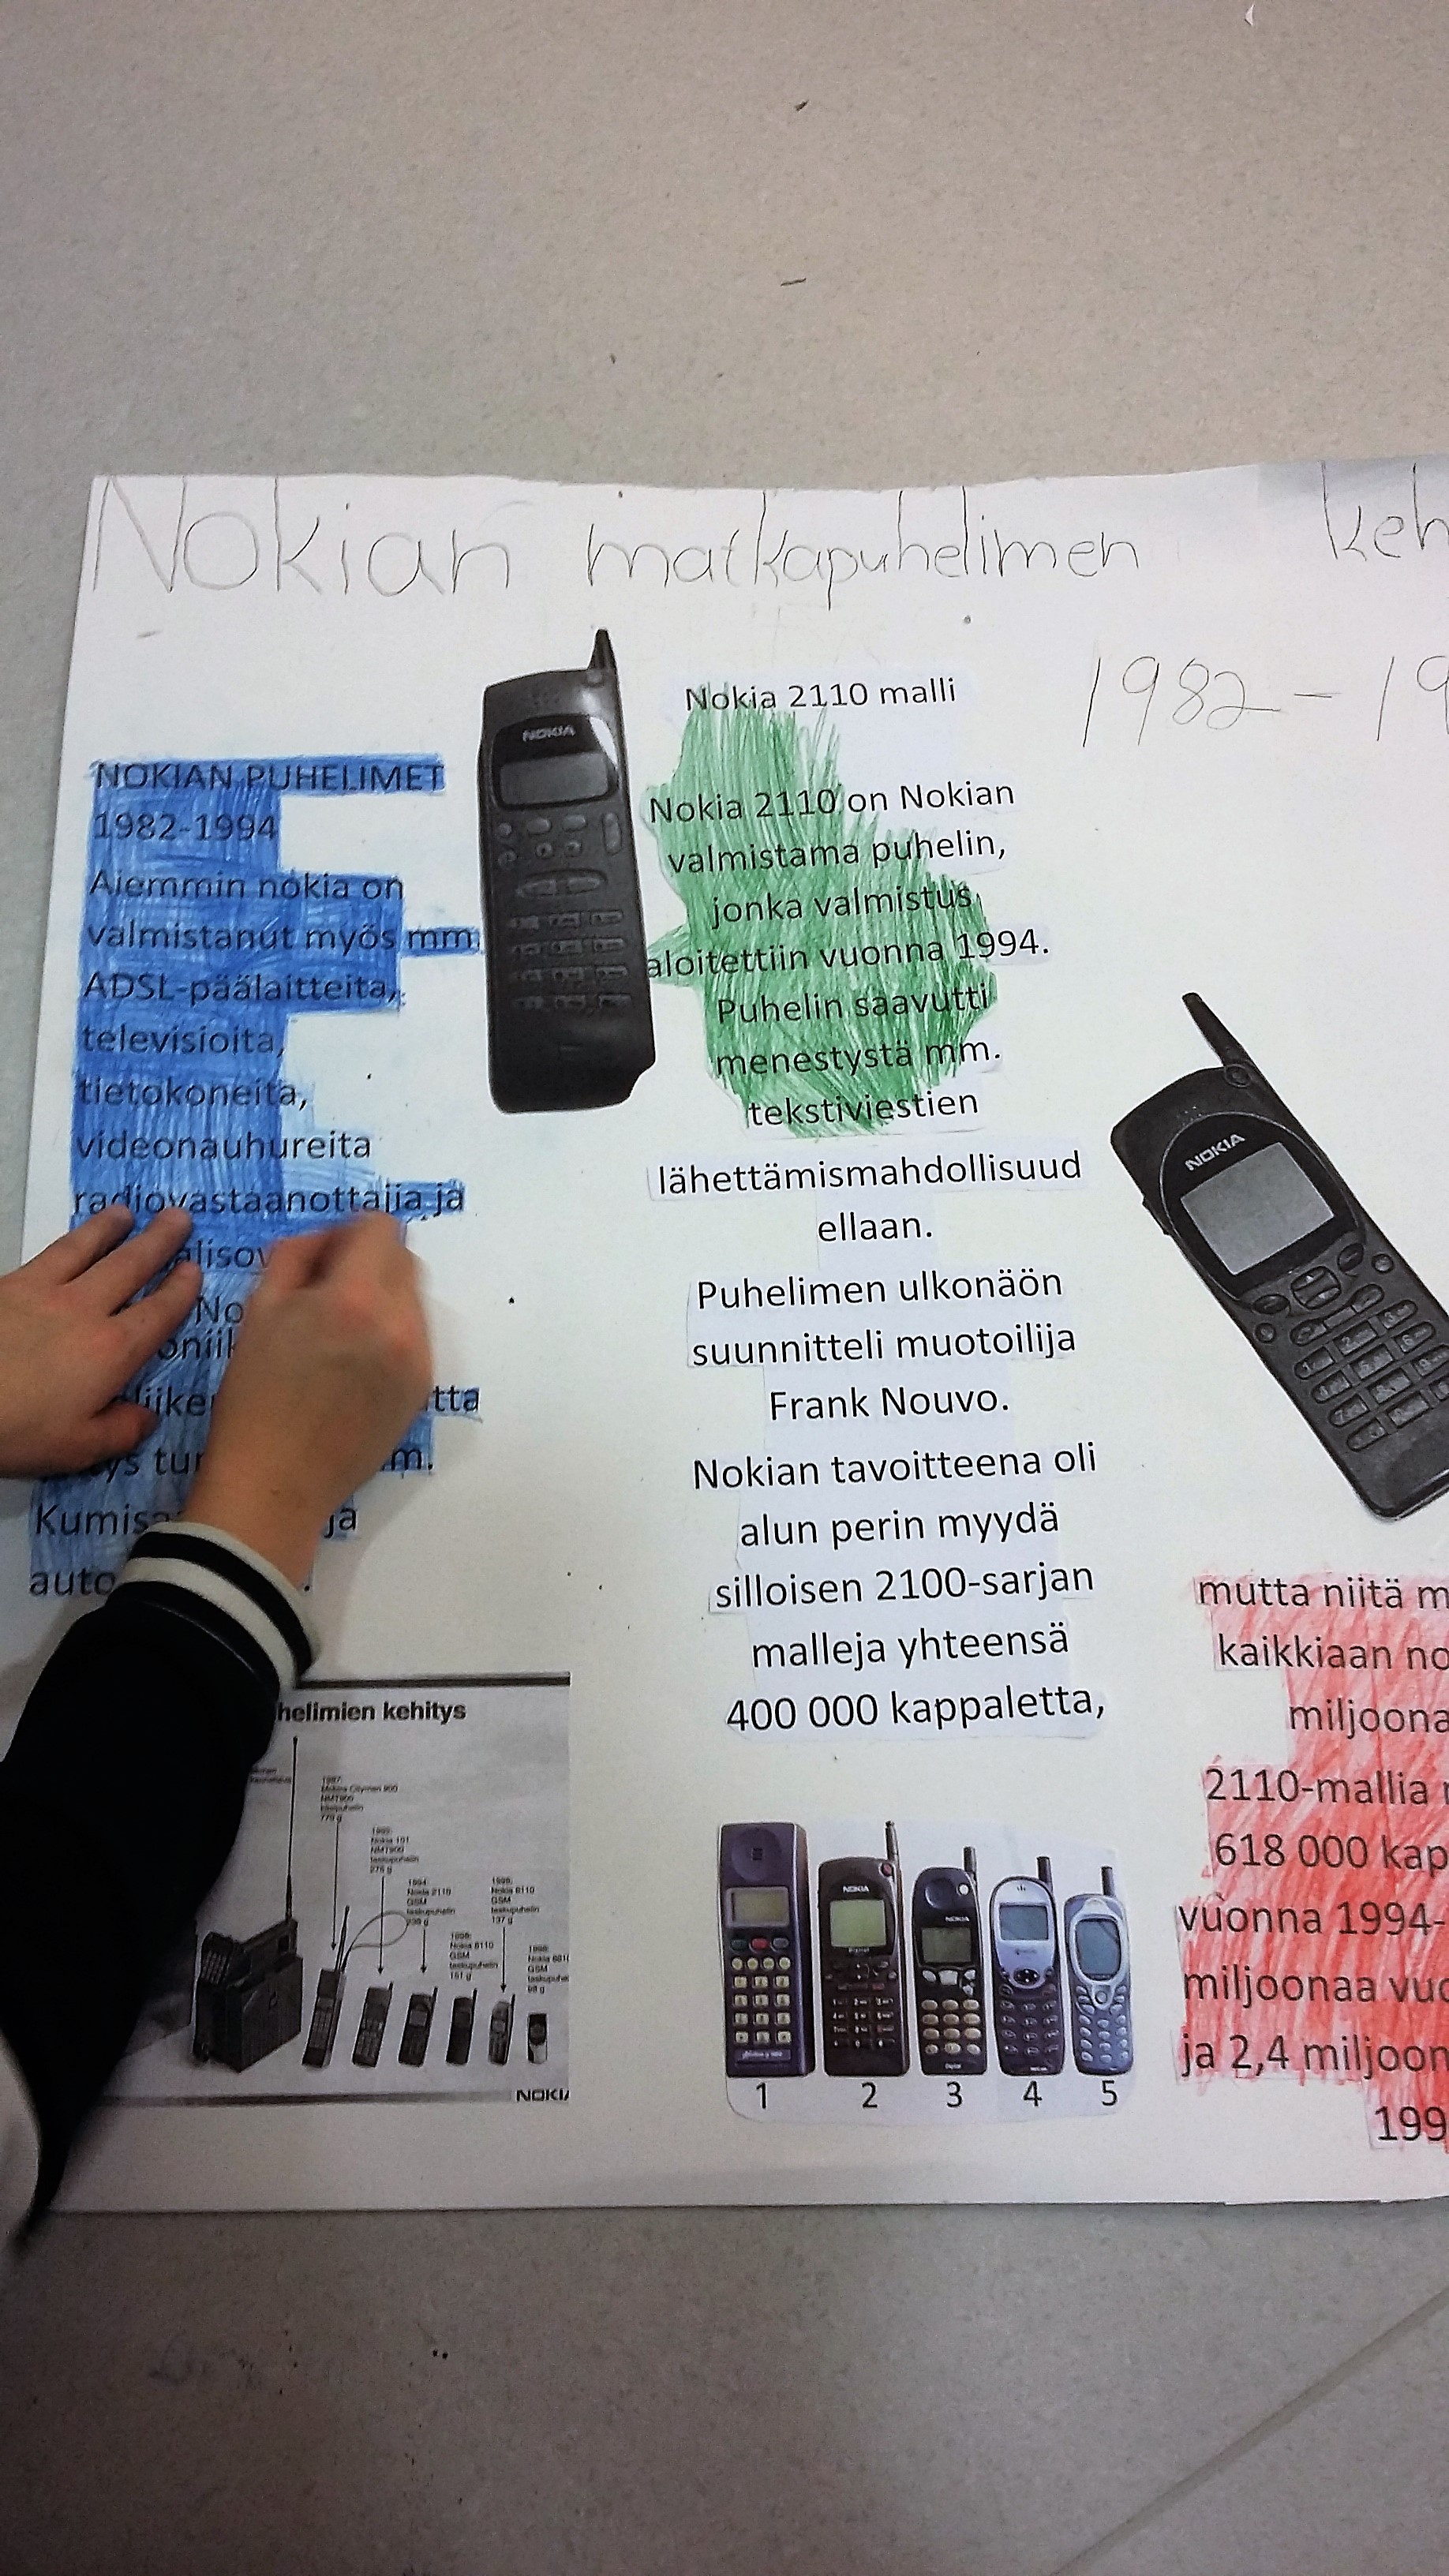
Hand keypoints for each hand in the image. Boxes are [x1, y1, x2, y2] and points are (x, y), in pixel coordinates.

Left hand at [0, 1205, 200, 1476]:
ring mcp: (43, 1291)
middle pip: (130, 1267)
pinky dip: (67, 1241)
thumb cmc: (17, 1430)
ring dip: (109, 1228)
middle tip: (178, 1216)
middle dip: (158, 1241)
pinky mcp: (8, 1285)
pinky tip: (67, 1240)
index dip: (180, 1290)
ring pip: (85, 1249)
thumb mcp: (76, 1449)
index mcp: (112, 1351)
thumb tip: (147, 1416)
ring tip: (124, 1213)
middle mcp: (85, 1310)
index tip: (195, 1268)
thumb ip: (119, 1431)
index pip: (158, 1314)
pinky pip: (46, 1254)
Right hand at [182, 1215, 432, 1583]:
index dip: (348, 1233)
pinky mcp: (421, 1391)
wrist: (274, 1483)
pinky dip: (390, 1336)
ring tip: (338, 1336)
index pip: (381, 1226)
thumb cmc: (253, 1398)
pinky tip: (353, 1366)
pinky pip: (416, 1339)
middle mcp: (399, 1324)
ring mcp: (418, 1361)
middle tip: (325, 1295)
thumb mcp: (258, 1311)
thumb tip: (328, 1239)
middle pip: (404, 1258)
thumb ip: (295, 1257)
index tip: (323, 1258)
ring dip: (382, 1299)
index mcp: (355, 1298)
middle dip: (369, 1262)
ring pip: (413, 1299)